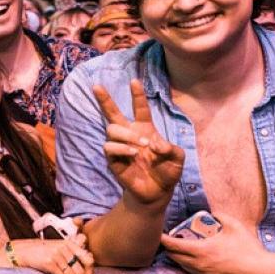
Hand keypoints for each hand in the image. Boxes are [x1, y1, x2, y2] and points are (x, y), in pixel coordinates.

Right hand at [8, 236, 96, 273]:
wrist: (20, 252)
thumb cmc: (39, 252)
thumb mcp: (56, 248)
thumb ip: (71, 254)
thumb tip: (88, 266)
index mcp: (69, 244)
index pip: (87, 259)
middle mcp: (64, 248)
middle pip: (80, 270)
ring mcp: (56, 255)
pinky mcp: (49, 263)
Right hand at [94, 80, 183, 207]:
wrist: (157, 193)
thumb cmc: (167, 171)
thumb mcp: (178, 158)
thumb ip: (171, 148)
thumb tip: (154, 144)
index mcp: (145, 129)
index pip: (139, 108)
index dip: (137, 95)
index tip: (134, 81)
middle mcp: (130, 134)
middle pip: (112, 113)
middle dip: (104, 99)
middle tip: (96, 86)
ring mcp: (120, 146)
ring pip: (112, 129)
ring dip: (126, 134)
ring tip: (139, 145)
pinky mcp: (113, 160)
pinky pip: (109, 147)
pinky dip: (121, 148)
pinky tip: (132, 153)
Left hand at [160, 215, 274, 273]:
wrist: (260, 271)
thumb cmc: (248, 248)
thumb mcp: (234, 226)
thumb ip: (220, 216)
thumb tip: (212, 213)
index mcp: (201, 250)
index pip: (173, 245)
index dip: (162, 240)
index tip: (157, 234)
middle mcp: (199, 264)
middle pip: (173, 257)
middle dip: (168, 249)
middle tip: (169, 240)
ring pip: (182, 266)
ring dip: (178, 258)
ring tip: (180, 250)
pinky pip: (193, 273)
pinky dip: (189, 266)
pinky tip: (194, 261)